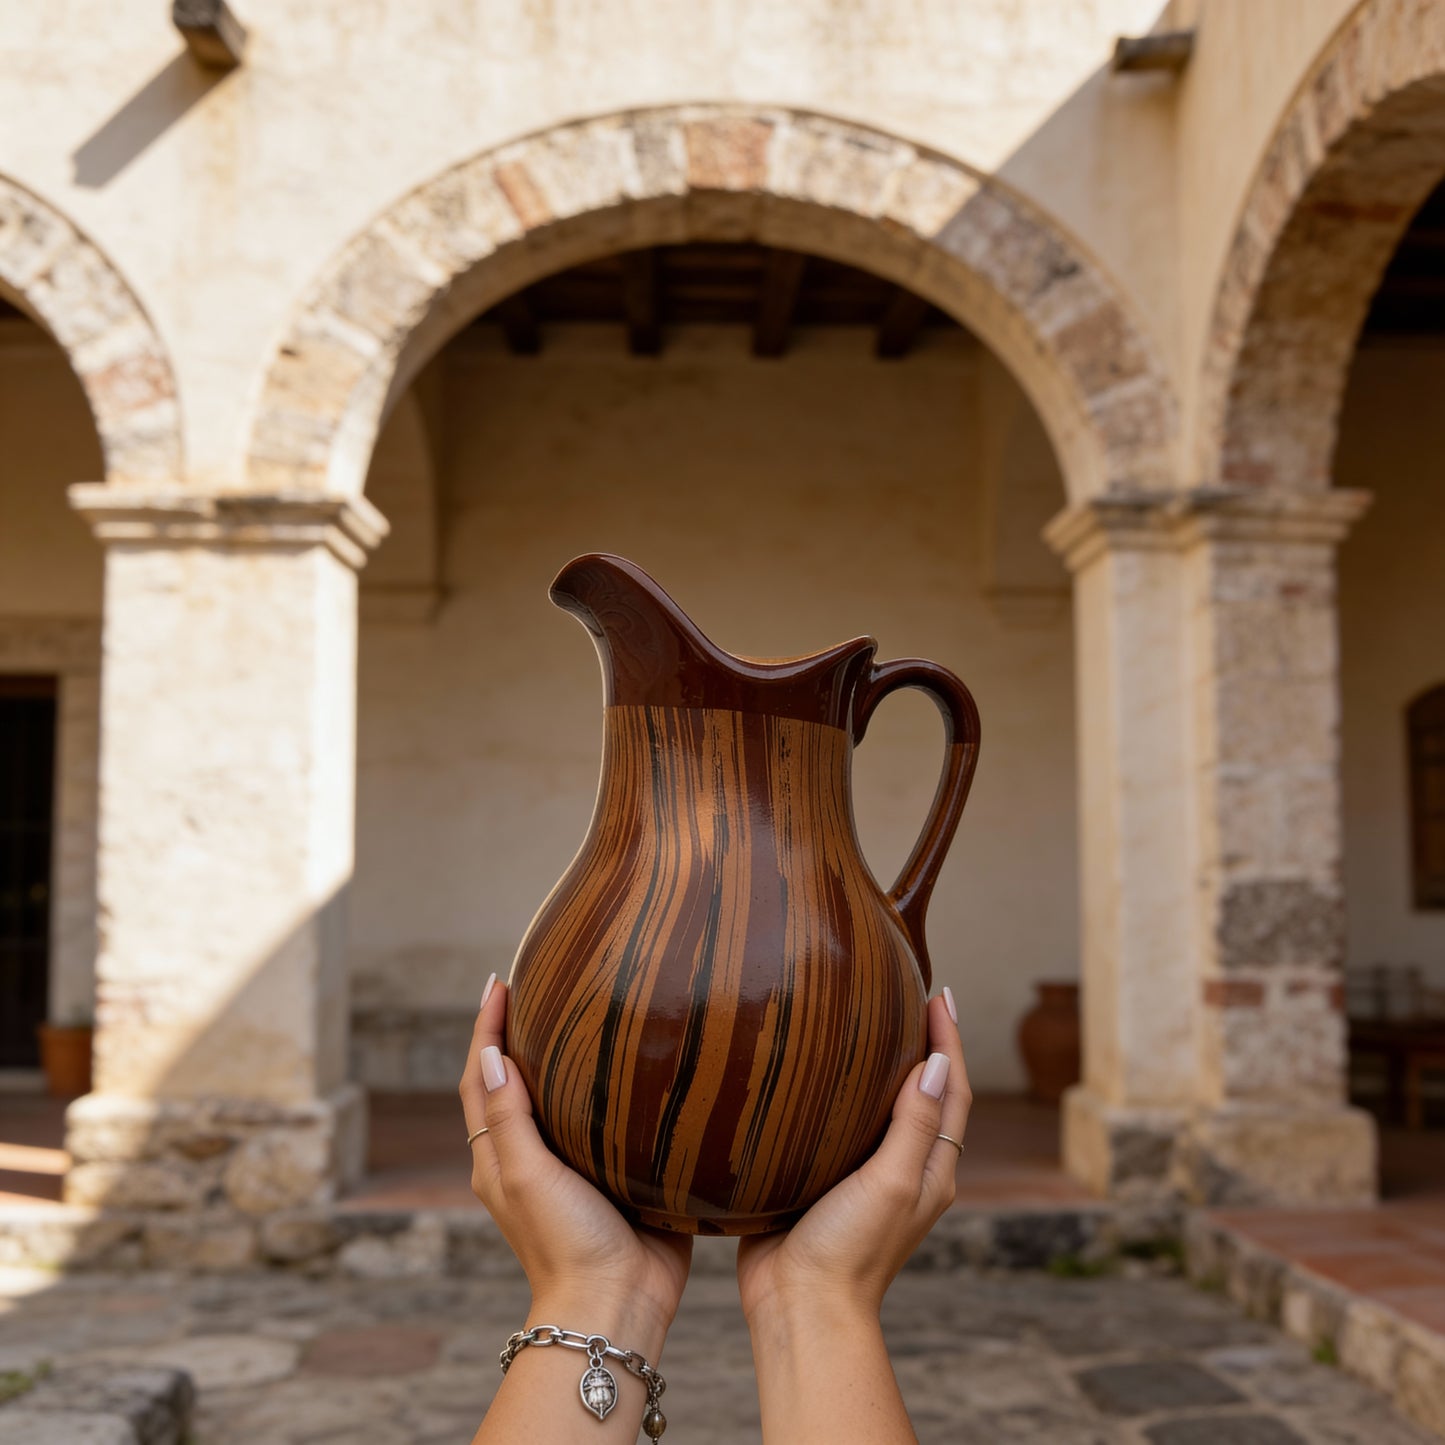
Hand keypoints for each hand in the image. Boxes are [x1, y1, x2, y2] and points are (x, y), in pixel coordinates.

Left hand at [458, 976, 692, 1341]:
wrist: (620, 1303)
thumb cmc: (564, 1244)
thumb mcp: (526, 1175)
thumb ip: (509, 1116)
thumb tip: (489, 1053)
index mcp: (500, 1155)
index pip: (482, 1077)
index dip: (487, 1028)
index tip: (501, 982)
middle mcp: (534, 1156)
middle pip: (519, 1081)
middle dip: (523, 1033)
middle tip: (543, 983)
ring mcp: (576, 1166)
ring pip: (566, 1098)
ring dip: (569, 1056)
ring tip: (588, 1012)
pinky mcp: (619, 1174)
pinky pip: (612, 1122)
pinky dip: (614, 1089)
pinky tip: (639, 1067)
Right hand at [736, 991, 969, 1324]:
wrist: (797, 1308)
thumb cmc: (850, 1251)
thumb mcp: (892, 1183)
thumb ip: (915, 1125)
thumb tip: (937, 1062)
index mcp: (930, 1169)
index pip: (951, 1090)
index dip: (948, 1040)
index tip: (938, 993)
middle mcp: (902, 1168)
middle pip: (922, 1093)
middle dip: (920, 1044)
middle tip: (904, 994)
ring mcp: (862, 1176)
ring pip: (877, 1108)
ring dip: (879, 1066)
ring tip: (861, 1022)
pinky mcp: (821, 1181)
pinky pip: (835, 1127)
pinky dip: (835, 1094)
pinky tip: (809, 1076)